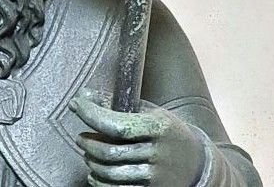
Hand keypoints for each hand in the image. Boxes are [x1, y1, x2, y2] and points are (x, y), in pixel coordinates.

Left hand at [69, 89, 205, 186]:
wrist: (197, 164)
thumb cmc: (167, 131)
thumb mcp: (150, 112)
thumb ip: (118, 104)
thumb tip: (84, 95)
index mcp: (158, 127)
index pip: (115, 123)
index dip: (91, 114)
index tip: (77, 104)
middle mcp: (157, 153)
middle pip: (109, 151)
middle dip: (87, 142)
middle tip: (81, 136)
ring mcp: (154, 177)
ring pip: (109, 173)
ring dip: (91, 161)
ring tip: (88, 151)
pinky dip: (99, 181)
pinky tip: (95, 172)